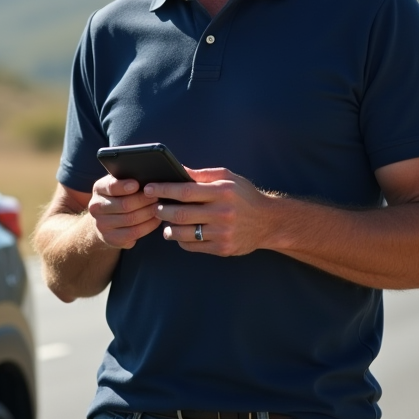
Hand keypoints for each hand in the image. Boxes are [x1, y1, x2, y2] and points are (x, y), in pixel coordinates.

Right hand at [88, 174, 162, 249]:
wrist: (105, 219)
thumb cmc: (118, 196)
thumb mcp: (119, 184)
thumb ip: (128, 178)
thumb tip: (148, 176)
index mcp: (98, 189)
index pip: (111, 186)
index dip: (125, 186)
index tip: (137, 184)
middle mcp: (96, 207)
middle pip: (124, 205)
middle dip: (145, 200)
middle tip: (158, 196)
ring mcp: (101, 224)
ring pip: (131, 219)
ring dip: (149, 213)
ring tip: (160, 207)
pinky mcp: (110, 238)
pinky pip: (133, 233)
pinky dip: (148, 226)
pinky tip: (156, 220)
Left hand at [148, 167, 277, 255]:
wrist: (269, 222)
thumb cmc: (244, 196)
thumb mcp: (228, 178)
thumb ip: (202, 174)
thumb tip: (177, 169)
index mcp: (222, 192)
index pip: (185, 190)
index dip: (163, 189)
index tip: (149, 188)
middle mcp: (222, 213)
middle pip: (180, 214)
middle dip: (161, 210)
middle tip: (155, 207)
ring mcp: (222, 233)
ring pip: (183, 233)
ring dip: (168, 228)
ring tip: (165, 223)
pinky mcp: (222, 248)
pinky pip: (193, 246)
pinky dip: (181, 240)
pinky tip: (179, 234)